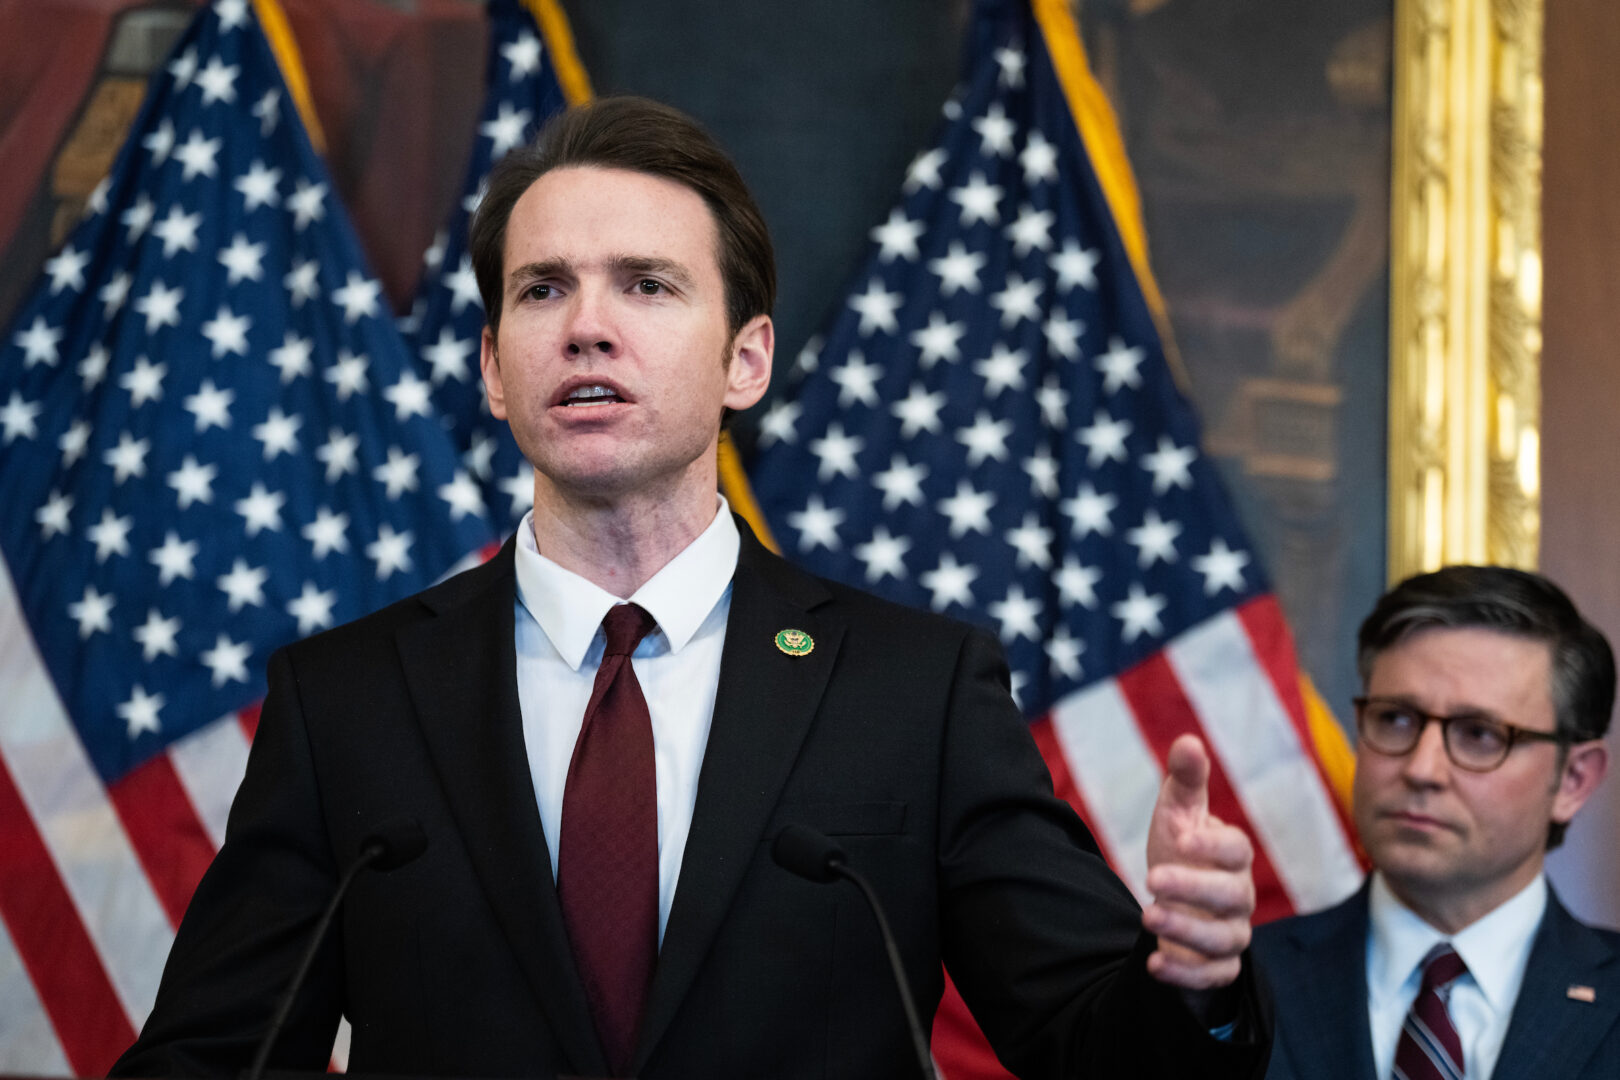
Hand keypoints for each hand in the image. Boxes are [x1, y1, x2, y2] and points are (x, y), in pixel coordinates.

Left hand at [1141, 734, 1254, 990]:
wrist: (1176, 900)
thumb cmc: (1181, 850)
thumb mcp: (1177, 814)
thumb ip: (1185, 780)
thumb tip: (1188, 740)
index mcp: (1232, 855)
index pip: (1237, 849)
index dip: (1212, 845)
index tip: (1180, 839)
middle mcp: (1238, 894)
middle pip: (1232, 895)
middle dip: (1194, 889)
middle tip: (1151, 881)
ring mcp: (1232, 931)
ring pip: (1227, 940)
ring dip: (1187, 932)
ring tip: (1148, 918)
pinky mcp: (1219, 965)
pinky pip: (1215, 976)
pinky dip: (1186, 974)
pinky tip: (1154, 965)